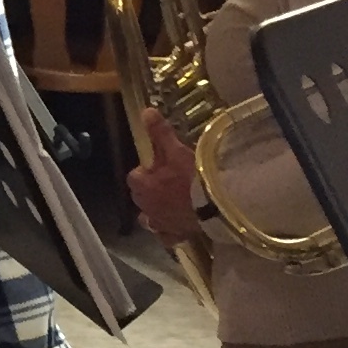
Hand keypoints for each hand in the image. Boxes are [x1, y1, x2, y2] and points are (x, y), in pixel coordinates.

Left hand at [127, 110, 200, 242]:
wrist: (214, 207)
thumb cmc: (192, 177)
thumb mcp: (176, 150)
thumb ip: (160, 133)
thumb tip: (145, 111)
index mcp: (143, 185)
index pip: (134, 176)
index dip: (145, 171)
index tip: (159, 166)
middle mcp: (146, 206)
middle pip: (140, 197)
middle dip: (150, 190)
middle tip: (168, 183)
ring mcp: (159, 223)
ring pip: (149, 219)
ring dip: (155, 212)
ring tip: (169, 206)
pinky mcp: (174, 236)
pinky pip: (166, 236)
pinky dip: (169, 232)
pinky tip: (176, 228)